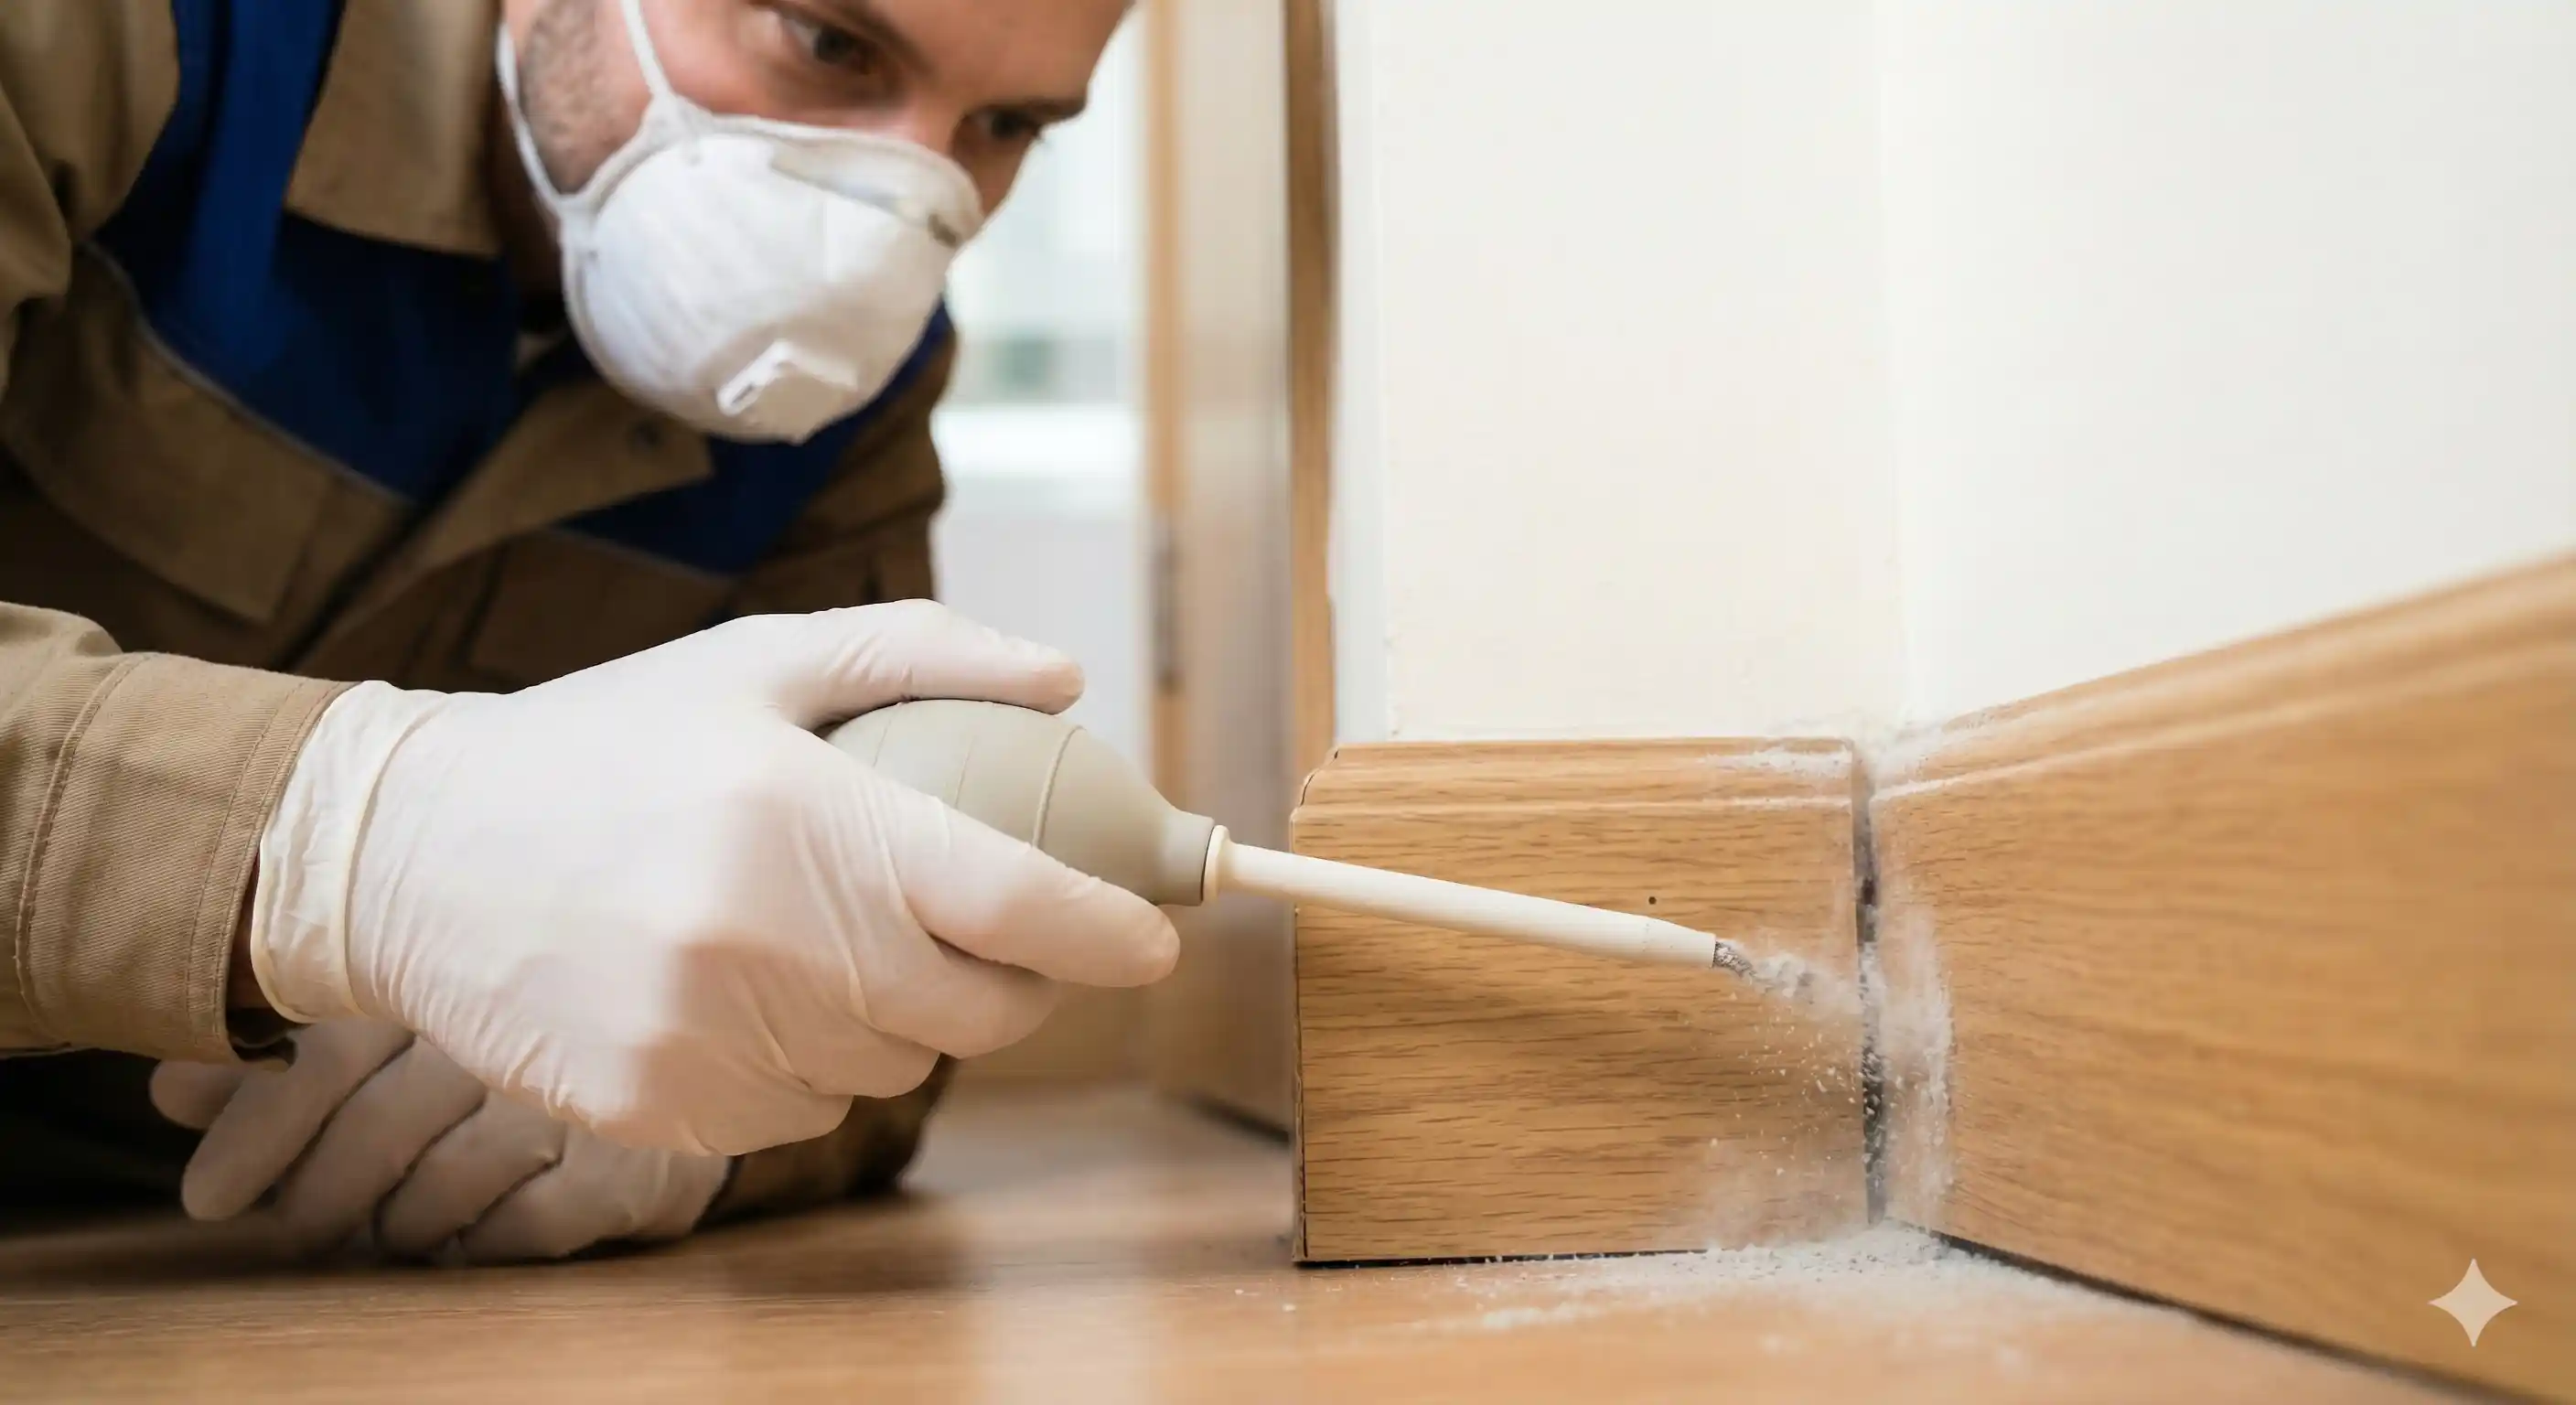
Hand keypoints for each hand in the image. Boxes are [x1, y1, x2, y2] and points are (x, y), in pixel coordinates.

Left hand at [150, 1021, 729, 1263]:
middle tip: (297, 1231)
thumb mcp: (401, 1031)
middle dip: (316, 1200)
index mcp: (451, 965)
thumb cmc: (518, 1035)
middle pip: (375, 1131)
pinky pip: (516, 1232)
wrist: (699, 1032)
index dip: (259, 1124)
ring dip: (392, 1228)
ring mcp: (579, 1090)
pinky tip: (464, 1238)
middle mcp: (516, 1019)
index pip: (330, 1048)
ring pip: (435, 1191)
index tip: (206, 1196)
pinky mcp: (632, 1159)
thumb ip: (285, 1060)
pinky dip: (472, 1247)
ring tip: (387, 1228)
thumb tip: (167, 1089)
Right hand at [248, 601, 1178, 1154]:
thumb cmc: (603, 743)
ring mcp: (707, 1037)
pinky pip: (800, 1115)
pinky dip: (812, 1068)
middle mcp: (764, 940)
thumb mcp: (752, 662)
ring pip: (891, 1068)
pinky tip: (758, 999)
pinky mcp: (656, 1109)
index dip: (1107, 934)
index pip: (1013, 903)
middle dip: (1016, 987)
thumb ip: (920, 654)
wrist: (407, 849)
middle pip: (974, 1010)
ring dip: (905, 1022)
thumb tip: (1064, 681)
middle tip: (998, 944)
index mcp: (804, 819)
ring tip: (844, 951)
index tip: (1153, 943)